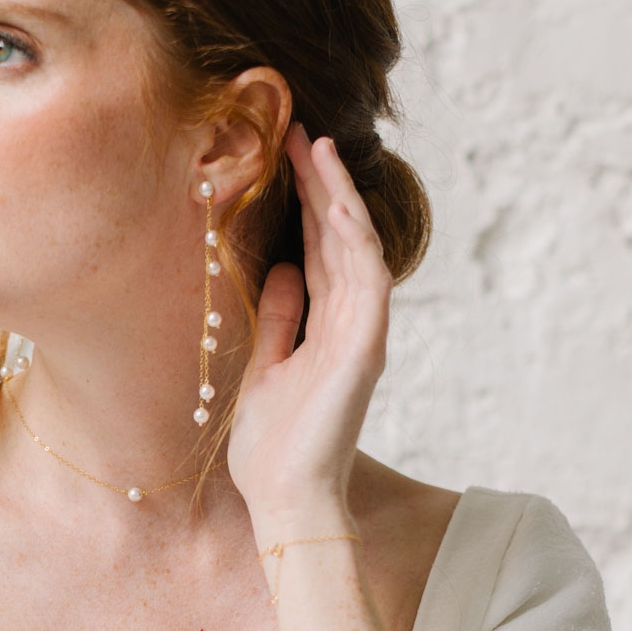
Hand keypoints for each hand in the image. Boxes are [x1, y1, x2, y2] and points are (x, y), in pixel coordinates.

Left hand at [227, 122, 391, 530]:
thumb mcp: (265, 366)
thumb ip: (279, 319)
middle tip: (298, 132)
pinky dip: (354, 240)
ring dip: (339, 196)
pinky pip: (366, 281)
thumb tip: (283, 270)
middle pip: (338, 238)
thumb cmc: (273, 444)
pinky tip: (335, 203)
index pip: (317, 249)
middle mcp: (348, 322)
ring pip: (357, 248)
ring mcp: (361, 333)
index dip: (305, 202)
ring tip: (317, 148)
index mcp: (324, 326)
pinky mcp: (365, 348)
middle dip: (320, 184)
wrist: (284, 498)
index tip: (283, 156)